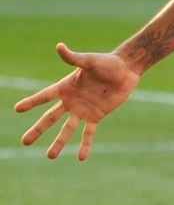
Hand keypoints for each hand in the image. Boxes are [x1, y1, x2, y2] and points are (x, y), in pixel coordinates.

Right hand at [14, 43, 139, 159]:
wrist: (126, 70)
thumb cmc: (107, 62)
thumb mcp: (89, 61)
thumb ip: (74, 58)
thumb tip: (59, 46)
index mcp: (66, 86)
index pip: (45, 96)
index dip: (31, 102)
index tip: (17, 109)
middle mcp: (71, 100)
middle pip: (51, 118)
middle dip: (38, 129)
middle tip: (25, 142)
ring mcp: (83, 110)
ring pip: (67, 129)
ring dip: (59, 143)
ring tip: (50, 156)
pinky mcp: (96, 116)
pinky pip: (89, 133)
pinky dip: (85, 145)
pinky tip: (81, 157)